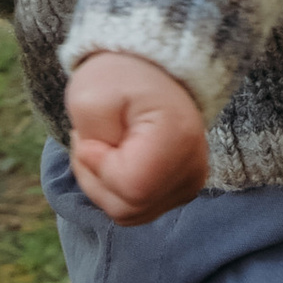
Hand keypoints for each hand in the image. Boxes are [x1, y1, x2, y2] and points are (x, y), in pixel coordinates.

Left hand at [65, 51, 209, 225]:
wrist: (149, 69)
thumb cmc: (119, 77)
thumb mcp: (89, 95)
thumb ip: (90, 143)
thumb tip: (104, 173)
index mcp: (177, 138)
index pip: (131, 186)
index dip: (97, 166)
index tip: (90, 135)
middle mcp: (192, 167)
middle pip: (128, 207)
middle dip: (95, 177)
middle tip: (91, 139)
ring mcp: (190, 182)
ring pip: (130, 213)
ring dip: (103, 184)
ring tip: (104, 147)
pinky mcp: (182, 189)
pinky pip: (138, 209)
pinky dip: (117, 190)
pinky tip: (116, 160)